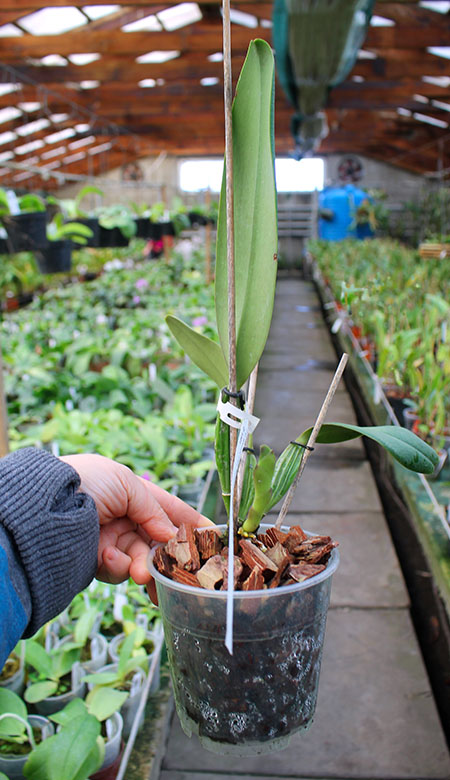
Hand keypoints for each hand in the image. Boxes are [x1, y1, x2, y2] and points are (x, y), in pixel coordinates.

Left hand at [60, 454, 213, 586]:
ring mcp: (110, 540)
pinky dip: (117, 567)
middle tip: (181, 569)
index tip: (213, 538)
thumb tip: (172, 536)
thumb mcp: (126, 484)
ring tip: (141, 573)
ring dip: (145, 567)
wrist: (44, 509)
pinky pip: (117, 570)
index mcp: (131, 493)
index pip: (168, 509)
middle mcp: (123, 517)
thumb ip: (154, 510)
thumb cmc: (84, 483)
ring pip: (141, 561)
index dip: (190, 523)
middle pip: (158, 542)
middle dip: (169, 555)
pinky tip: (108, 558)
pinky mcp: (94, 561)